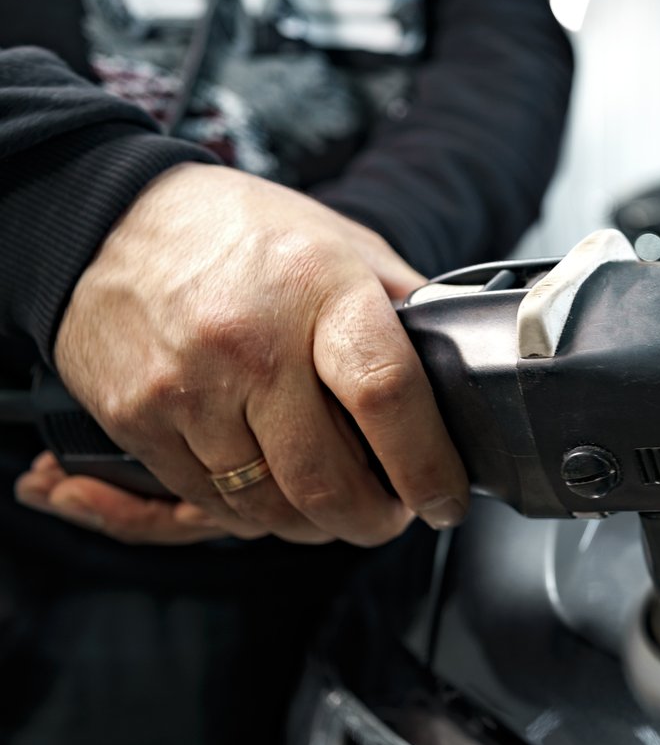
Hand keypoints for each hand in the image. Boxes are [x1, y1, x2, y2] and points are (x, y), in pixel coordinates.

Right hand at [50, 162, 467, 545]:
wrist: (109, 218)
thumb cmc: (241, 234)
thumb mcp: (344, 245)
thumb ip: (405, 308)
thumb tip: (465, 365)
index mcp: (320, 290)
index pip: (388, 395)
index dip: (427, 466)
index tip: (445, 498)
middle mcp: (251, 342)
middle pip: (328, 479)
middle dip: (374, 520)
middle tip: (392, 514)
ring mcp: (188, 386)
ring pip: (271, 507)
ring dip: (317, 526)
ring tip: (337, 507)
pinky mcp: (138, 419)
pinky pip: (212, 503)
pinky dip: (255, 515)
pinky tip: (275, 492)